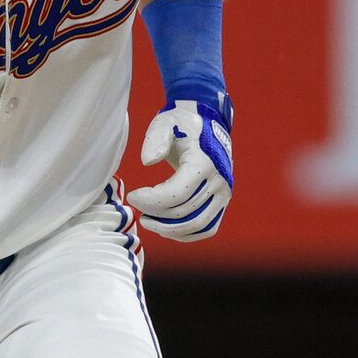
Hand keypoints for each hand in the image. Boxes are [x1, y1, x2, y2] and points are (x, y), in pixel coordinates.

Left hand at [126, 100, 233, 241]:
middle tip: (137, 208)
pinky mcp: (222, 201)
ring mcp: (224, 193)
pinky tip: (165, 228)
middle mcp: (219, 181)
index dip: (151, 201)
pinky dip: (186, 234)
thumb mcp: (164, 123)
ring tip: (148, 220)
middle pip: (184, 212)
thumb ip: (155, 139)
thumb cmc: (181, 124)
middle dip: (155, 215)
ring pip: (196, 225)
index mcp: (204, 162)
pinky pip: (207, 229)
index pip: (177, 194)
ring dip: (169, 230)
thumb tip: (148, 162)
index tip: (132, 196)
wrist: (206, 123)